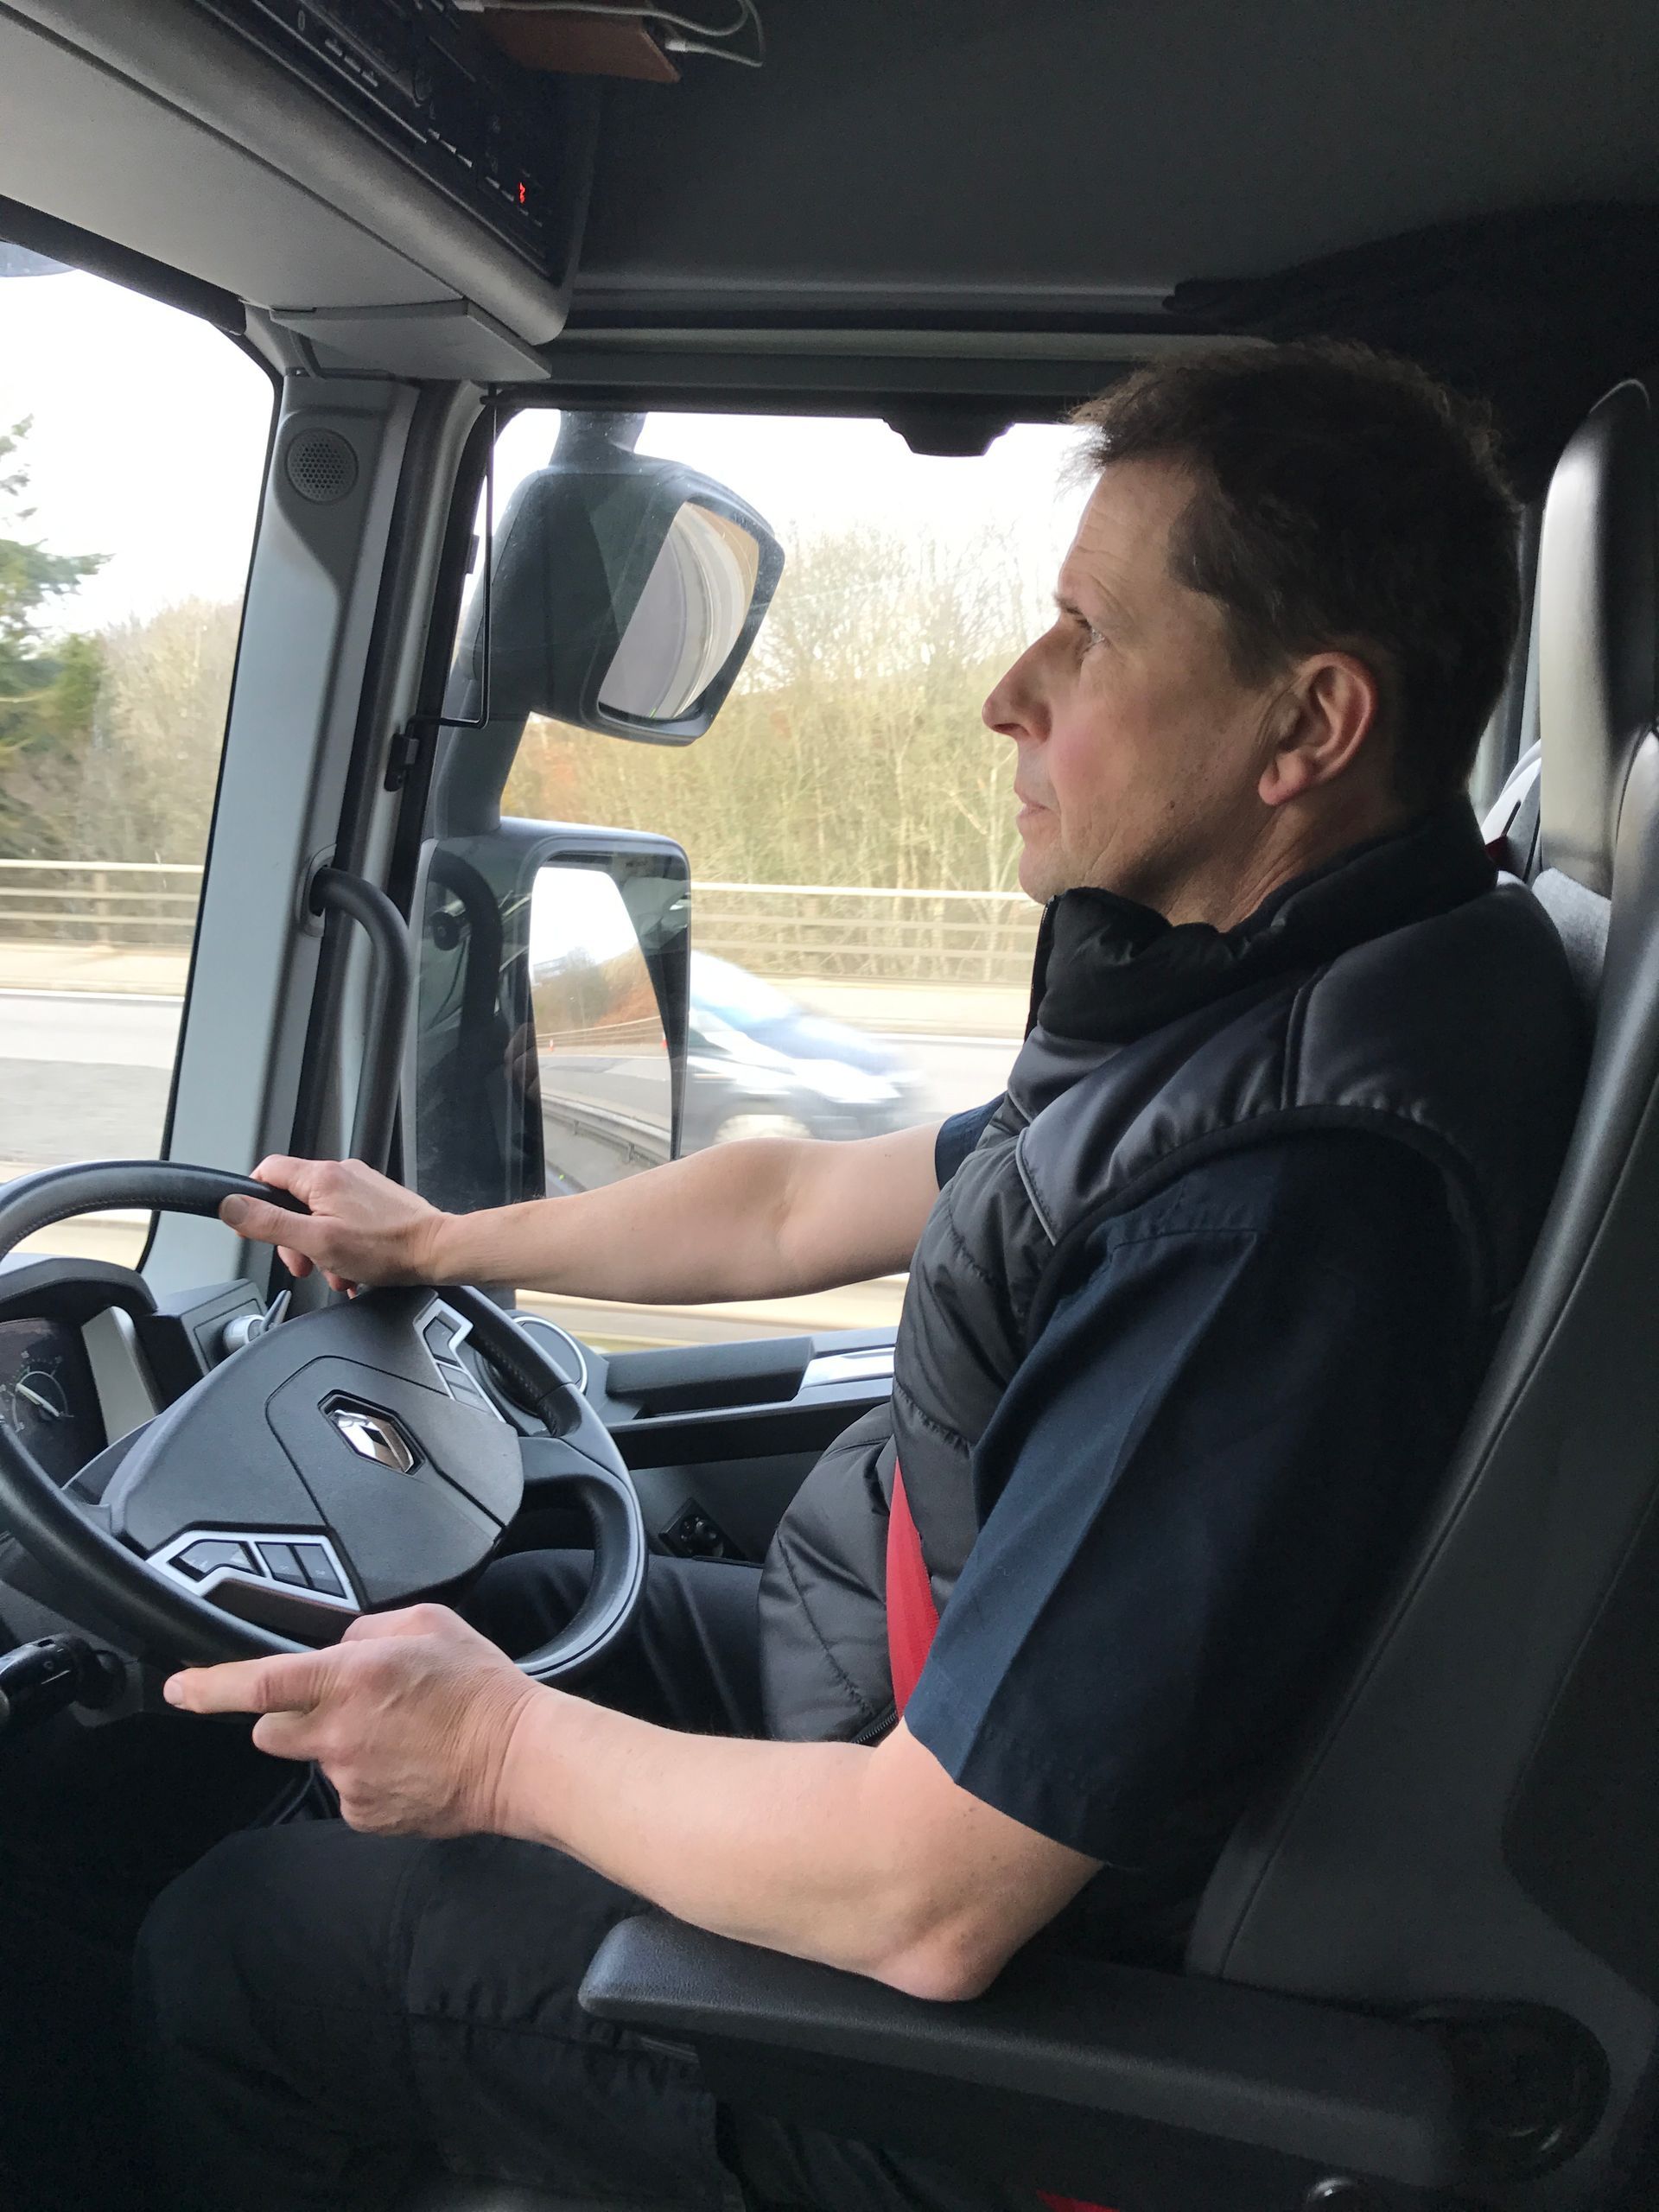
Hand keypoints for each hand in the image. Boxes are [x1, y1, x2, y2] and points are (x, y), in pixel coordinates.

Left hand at [164, 1604, 542, 1836]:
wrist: (519, 1758)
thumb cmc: (480, 1687)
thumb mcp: (428, 1624)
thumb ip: (366, 1630)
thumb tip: (337, 1646)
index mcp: (351, 1678)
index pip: (259, 1683)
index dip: (209, 1687)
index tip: (178, 1688)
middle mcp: (339, 1733)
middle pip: (271, 1731)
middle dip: (289, 1717)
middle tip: (341, 1706)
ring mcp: (349, 1780)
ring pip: (317, 1760)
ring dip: (341, 1746)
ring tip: (400, 1735)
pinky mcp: (365, 1815)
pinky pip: (348, 1791)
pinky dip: (369, 1777)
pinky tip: (409, 1763)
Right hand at [219, 1155, 449, 1290]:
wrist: (437, 1251)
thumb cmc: (387, 1248)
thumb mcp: (316, 1242)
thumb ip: (269, 1224)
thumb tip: (231, 1206)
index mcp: (322, 1176)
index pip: (267, 1171)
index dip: (254, 1201)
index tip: (257, 1228)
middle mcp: (341, 1173)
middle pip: (292, 1201)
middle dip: (294, 1239)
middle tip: (306, 1264)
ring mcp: (360, 1186)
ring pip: (319, 1216)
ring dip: (320, 1249)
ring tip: (337, 1272)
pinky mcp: (376, 1201)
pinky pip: (343, 1221)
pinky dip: (341, 1246)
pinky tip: (352, 1269)